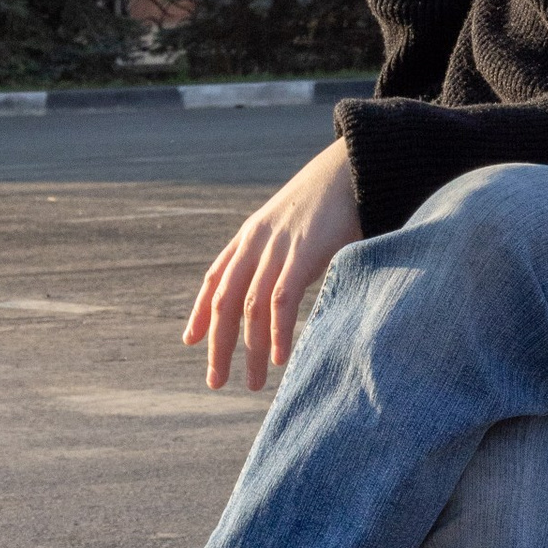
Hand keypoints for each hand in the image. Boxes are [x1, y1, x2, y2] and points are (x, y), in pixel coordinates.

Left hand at [183, 136, 362, 392]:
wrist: (356, 164)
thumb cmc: (333, 198)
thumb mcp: (296, 225)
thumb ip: (284, 254)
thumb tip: (285, 288)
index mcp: (251, 234)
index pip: (214, 278)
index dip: (200, 311)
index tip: (191, 340)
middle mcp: (256, 241)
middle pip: (224, 301)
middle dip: (218, 345)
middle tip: (216, 381)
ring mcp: (277, 246)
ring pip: (250, 307)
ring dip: (250, 350)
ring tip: (253, 383)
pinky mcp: (303, 251)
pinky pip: (281, 299)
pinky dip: (278, 331)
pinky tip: (279, 358)